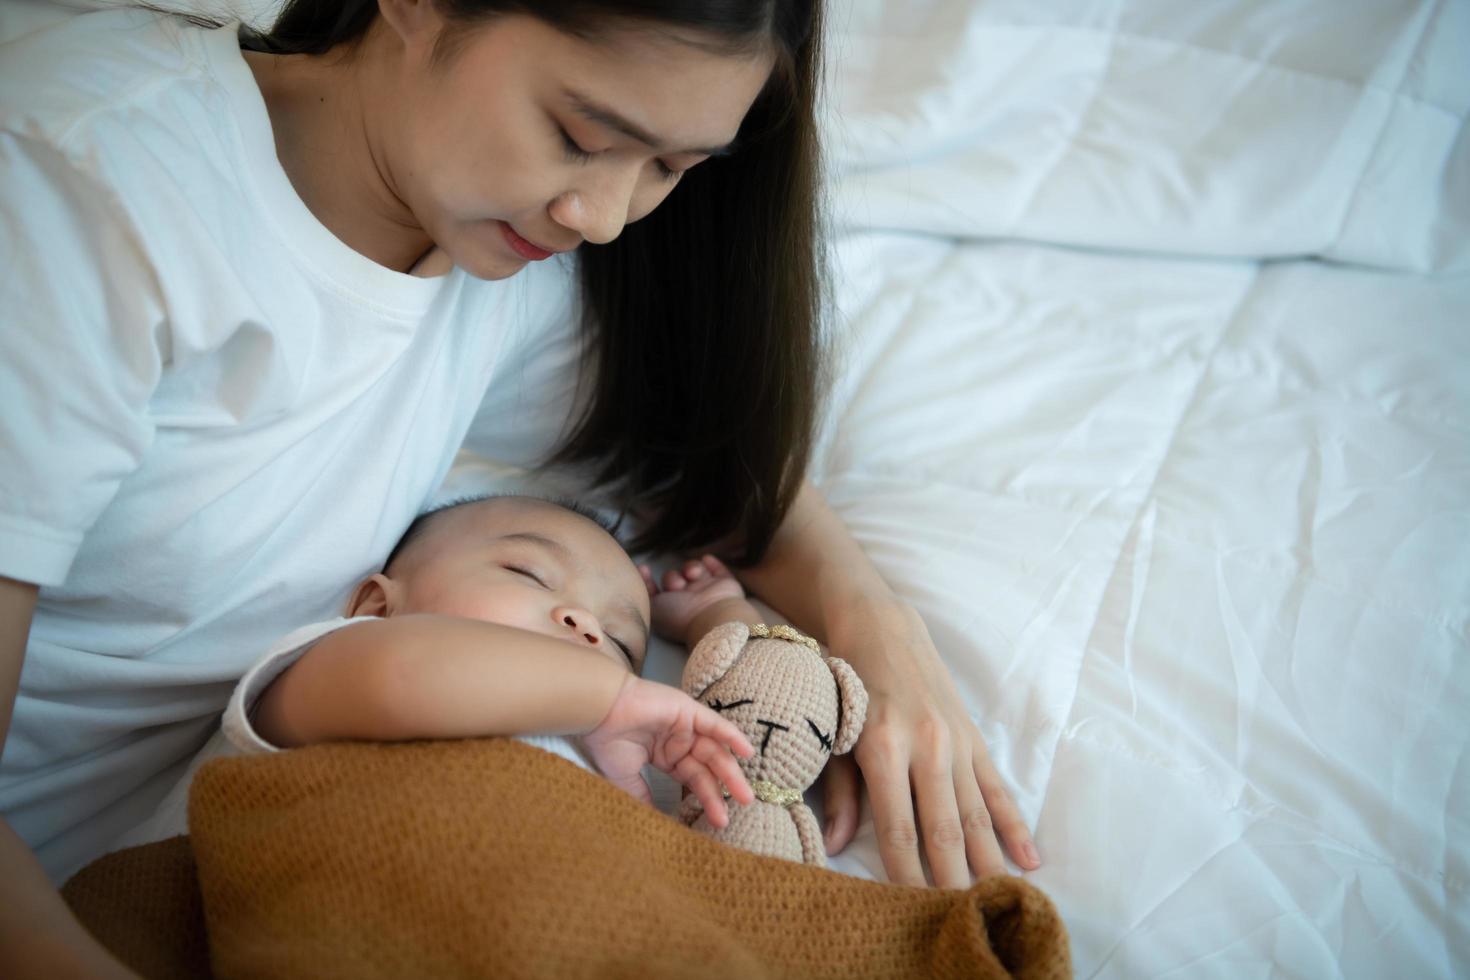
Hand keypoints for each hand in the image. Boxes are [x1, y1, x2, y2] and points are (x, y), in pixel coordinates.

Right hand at [582, 674, 755, 825]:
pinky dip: (732, 737)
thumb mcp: (626, 778)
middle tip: (736, 814)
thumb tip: (655, 824)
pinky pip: (715, 724)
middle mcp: (678, 741)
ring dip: (731, 772)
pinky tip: (746, 753)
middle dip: (721, 792)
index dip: (706, 799)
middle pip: (707, 769)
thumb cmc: (606, 742)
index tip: (718, 822)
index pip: (693, 780)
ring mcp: (685, 725)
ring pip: (714, 750)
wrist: (598, 713)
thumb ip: (643, 797)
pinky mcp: (687, 710)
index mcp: (665, 756)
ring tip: (745, 796)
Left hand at [640, 555, 746, 642]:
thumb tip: (638, 572)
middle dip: (672, 579)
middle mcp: (688, 600)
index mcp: (671, 609)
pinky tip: (706, 560)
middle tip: (678, 587)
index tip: (644, 567)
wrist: (712, 616)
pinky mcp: (725, 584)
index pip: (658, 591)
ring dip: (690, 568)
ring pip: (693, 569)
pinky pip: (718, 569)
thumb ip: (645, 590)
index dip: (649, 580)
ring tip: (693, 575)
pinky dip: (712, 564)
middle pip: (674, 578)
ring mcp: (707, 591)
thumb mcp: (653, 606)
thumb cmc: (680, 616)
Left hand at [820, 605, 1039, 886]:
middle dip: (951, 880)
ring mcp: (956, 742)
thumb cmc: (848, 685)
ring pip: (975, 815)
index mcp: (884, 746)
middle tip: (959, 920)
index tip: (911, 907)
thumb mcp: (832, 733)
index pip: (897, 826)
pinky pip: (997, 789)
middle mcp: (926, 746)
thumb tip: (832, 844)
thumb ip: (837, 790)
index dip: (905, 872)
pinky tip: (1029, 860)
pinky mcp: (974, 737)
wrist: (882, 628)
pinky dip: (1014, 826)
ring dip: (986, 863)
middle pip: (943, 829)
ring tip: (996, 902)